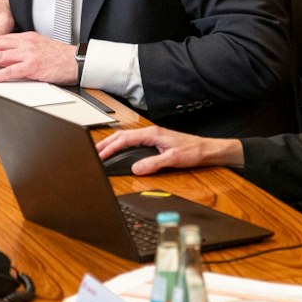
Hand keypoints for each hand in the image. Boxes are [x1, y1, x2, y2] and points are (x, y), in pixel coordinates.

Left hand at [0, 31, 76, 83]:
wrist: (77, 61)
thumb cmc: (61, 57)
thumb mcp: (40, 46)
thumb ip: (24, 49)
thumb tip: (8, 57)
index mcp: (27, 37)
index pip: (0, 38)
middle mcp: (26, 43)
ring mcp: (29, 54)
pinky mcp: (32, 67)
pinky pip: (9, 71)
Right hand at [96, 126, 242, 175]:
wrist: (207, 150)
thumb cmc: (193, 151)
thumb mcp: (172, 160)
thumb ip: (153, 164)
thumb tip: (136, 168)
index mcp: (152, 134)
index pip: (125, 139)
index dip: (111, 147)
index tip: (100, 155)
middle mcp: (151, 133)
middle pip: (123, 135)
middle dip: (107, 143)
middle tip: (94, 152)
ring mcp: (153, 137)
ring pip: (128, 137)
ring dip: (114, 143)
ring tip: (102, 151)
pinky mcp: (156, 142)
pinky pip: (134, 142)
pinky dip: (123, 145)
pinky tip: (120, 151)